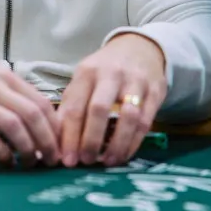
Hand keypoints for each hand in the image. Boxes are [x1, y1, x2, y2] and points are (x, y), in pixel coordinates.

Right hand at [0, 63, 60, 166]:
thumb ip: (13, 99)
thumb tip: (43, 128)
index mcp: (4, 77)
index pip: (41, 102)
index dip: (56, 128)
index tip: (60, 146)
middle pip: (32, 115)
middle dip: (47, 141)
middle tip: (51, 160)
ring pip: (14, 126)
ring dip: (27, 149)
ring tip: (29, 163)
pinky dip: (2, 154)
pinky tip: (5, 161)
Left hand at [58, 33, 165, 167]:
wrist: (139, 48)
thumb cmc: (104, 71)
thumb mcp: (83, 80)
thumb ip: (71, 106)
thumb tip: (55, 142)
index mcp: (87, 72)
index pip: (76, 106)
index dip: (70, 136)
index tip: (66, 160)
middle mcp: (111, 74)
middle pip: (99, 109)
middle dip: (91, 139)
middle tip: (86, 161)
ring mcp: (135, 82)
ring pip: (128, 116)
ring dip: (117, 143)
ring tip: (108, 162)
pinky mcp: (155, 91)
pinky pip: (146, 120)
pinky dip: (134, 141)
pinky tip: (124, 154)